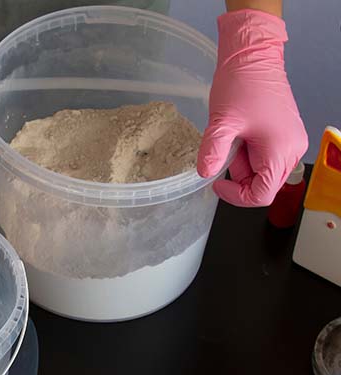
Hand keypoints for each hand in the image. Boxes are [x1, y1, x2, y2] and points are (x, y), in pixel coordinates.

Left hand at [197, 9, 306, 206]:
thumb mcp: (221, 122)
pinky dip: (249, 154)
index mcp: (280, 150)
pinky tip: (240, 135)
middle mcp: (292, 150)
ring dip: (243, 165)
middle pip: (265, 186)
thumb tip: (205, 173)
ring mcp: (292, 142)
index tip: (216, 181)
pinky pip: (267, 157)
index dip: (236, 195)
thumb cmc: (241, 85)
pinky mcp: (286, 135)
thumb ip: (213, 151)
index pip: (261, 194)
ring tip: (232, 139)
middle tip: (224, 154)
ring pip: (265, 172)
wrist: (253, 57)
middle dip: (239, 178)